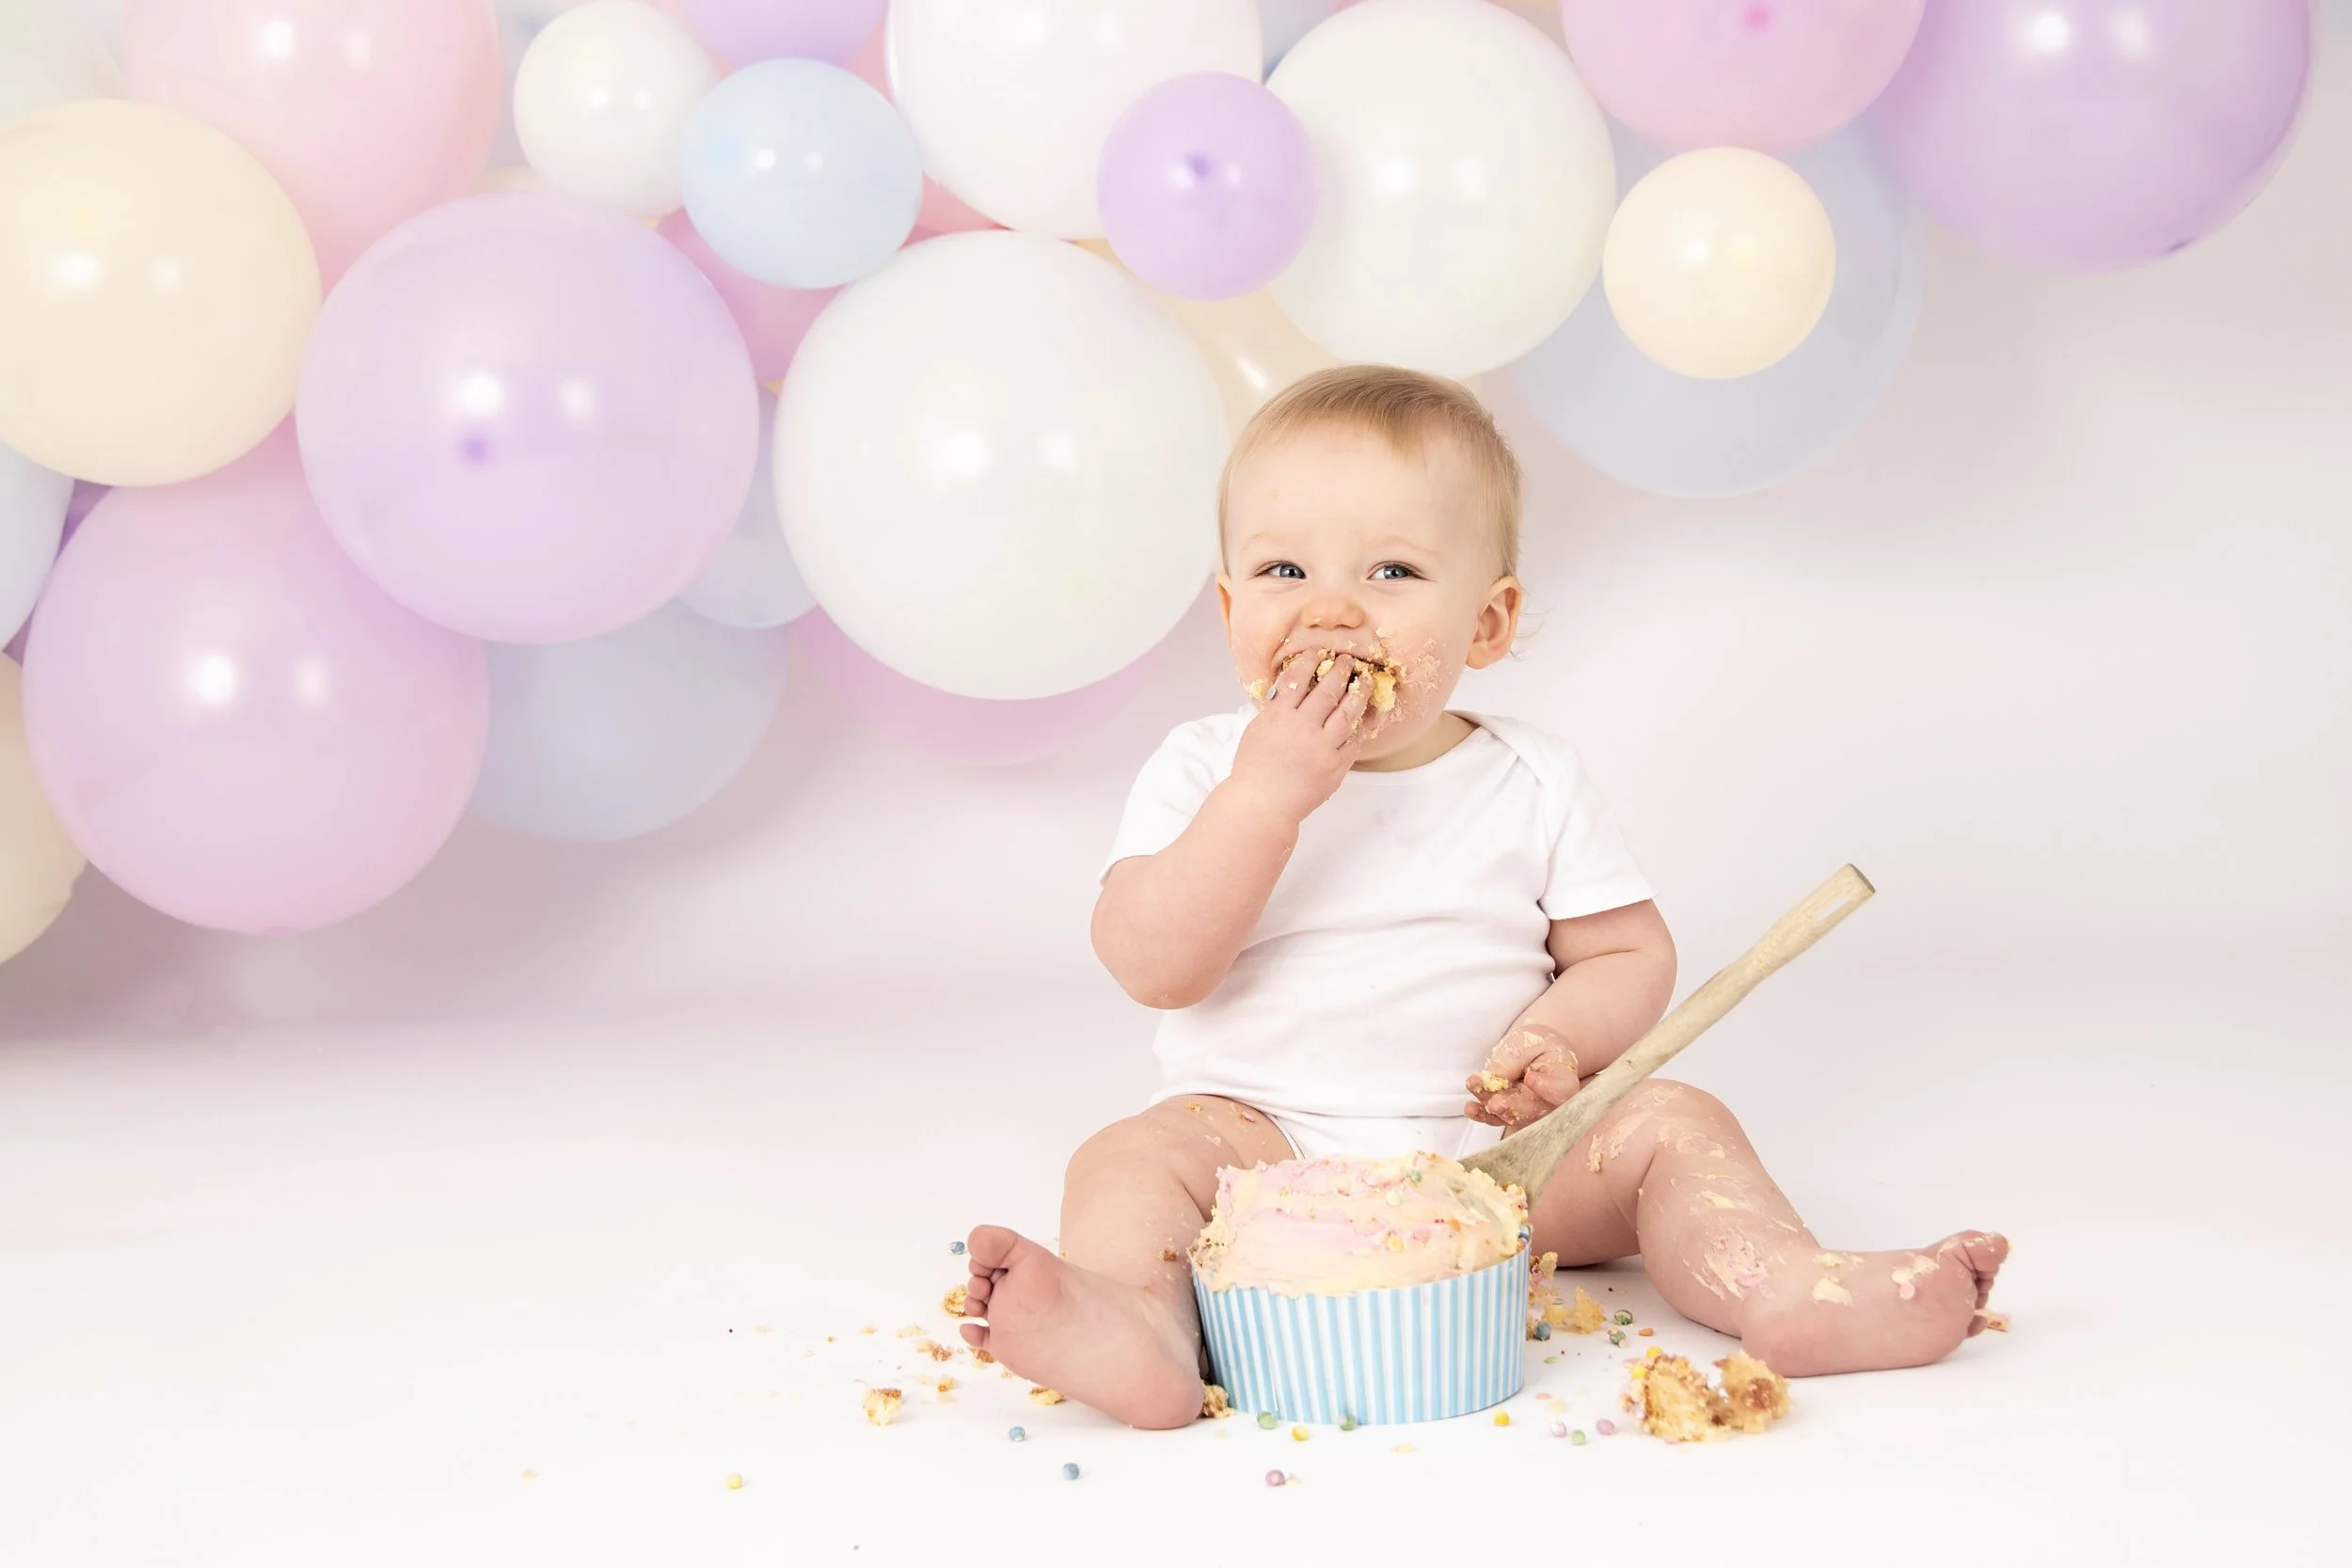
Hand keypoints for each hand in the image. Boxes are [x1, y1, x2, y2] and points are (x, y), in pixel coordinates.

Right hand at [1228, 650, 1370, 825]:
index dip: (1310, 661)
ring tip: (1365, 680)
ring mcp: (1322, 748)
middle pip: (1328, 690)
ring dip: (1359, 692)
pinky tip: (1362, 717)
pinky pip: (1354, 742)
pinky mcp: (1336, 766)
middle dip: (1340, 670)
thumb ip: (1276, 709)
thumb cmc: (1254, 770)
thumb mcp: (1257, 730)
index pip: (1298, 678)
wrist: (1262, 805)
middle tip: (1347, 660)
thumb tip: (1291, 688)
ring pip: (1348, 712)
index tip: (1318, 653)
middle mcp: (1303, 728)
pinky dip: (1359, 728)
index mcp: (1279, 716)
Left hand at [1464, 1022, 1581, 1131]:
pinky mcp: (1511, 1116)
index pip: (1560, 1090)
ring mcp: (1530, 1114)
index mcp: (1564, 1080)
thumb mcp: (1526, 1043)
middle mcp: (1551, 1104)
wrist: (1534, 1052)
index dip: (1547, 1088)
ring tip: (1475, 1088)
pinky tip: (1470, 1108)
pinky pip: (1496, 1119)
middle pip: (1532, 1109)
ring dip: (1490, 1105)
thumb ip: (1513, 1060)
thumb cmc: (1536, 1045)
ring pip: (1510, 1115)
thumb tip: (1492, 1079)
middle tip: (1495, 1103)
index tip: (1531, 1078)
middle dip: (1511, 1106)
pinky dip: (1481, 1114)